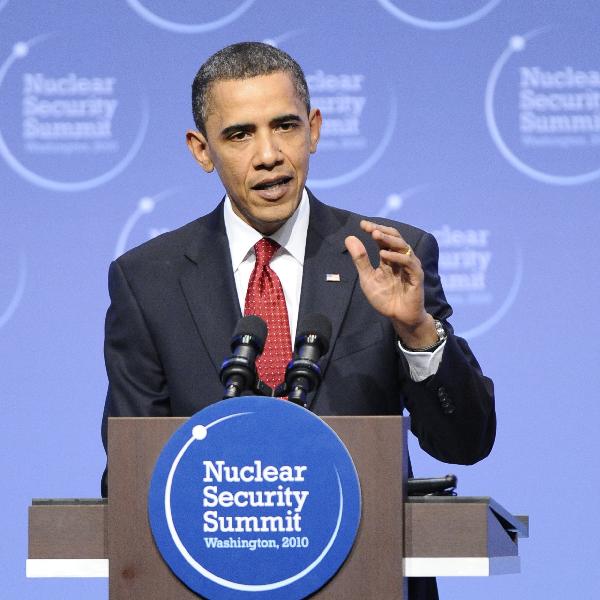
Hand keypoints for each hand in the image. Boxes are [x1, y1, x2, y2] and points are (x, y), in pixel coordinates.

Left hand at [345, 220, 437, 347]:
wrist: (398, 316)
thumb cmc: (384, 298)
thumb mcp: (367, 277)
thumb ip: (360, 259)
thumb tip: (350, 238)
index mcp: (390, 257)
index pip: (383, 238)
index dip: (374, 229)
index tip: (362, 224)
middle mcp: (401, 259)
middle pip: (395, 238)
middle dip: (382, 231)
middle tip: (369, 228)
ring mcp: (410, 266)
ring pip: (403, 246)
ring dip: (389, 240)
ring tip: (375, 235)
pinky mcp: (416, 276)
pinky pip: (408, 263)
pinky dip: (397, 257)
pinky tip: (384, 255)